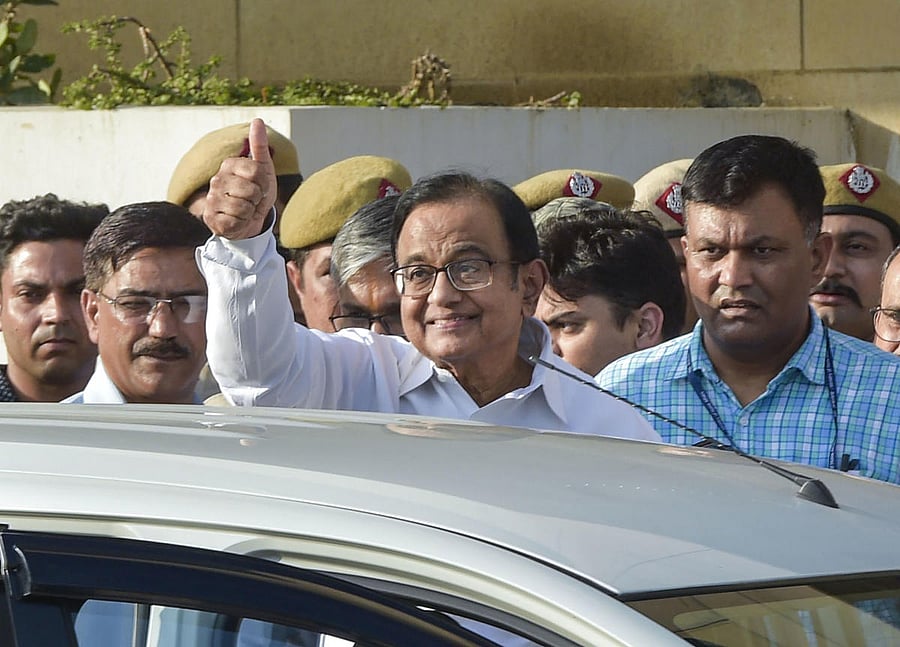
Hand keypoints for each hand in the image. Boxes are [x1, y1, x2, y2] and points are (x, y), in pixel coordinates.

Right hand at [202, 118, 277, 239]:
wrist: (251, 220)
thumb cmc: (257, 193)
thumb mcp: (263, 169)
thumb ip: (260, 146)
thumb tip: (257, 120)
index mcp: (229, 165)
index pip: (256, 171)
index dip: (264, 183)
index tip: (260, 187)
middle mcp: (217, 180)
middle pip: (250, 190)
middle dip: (257, 199)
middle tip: (253, 200)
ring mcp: (212, 200)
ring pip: (242, 206)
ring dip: (249, 212)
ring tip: (245, 210)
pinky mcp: (211, 218)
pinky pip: (235, 221)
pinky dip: (241, 223)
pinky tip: (237, 220)